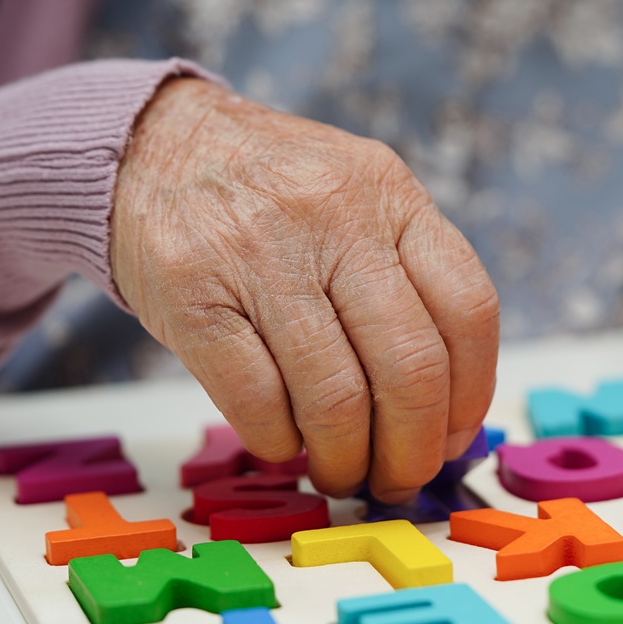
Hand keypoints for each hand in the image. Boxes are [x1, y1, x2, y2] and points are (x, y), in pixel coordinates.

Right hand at [111, 78, 499, 502]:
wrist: (151, 145)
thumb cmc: (271, 194)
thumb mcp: (358, 198)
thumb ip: (405, 276)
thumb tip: (443, 407)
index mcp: (392, 196)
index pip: (469, 309)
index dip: (472, 393)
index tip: (453, 437)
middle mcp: (336, 219)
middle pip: (410, 367)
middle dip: (412, 450)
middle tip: (398, 479)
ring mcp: (260, 254)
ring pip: (335, 397)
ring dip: (344, 459)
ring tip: (338, 472)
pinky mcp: (192, 293)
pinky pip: (257, 401)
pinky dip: (279, 442)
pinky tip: (282, 441)